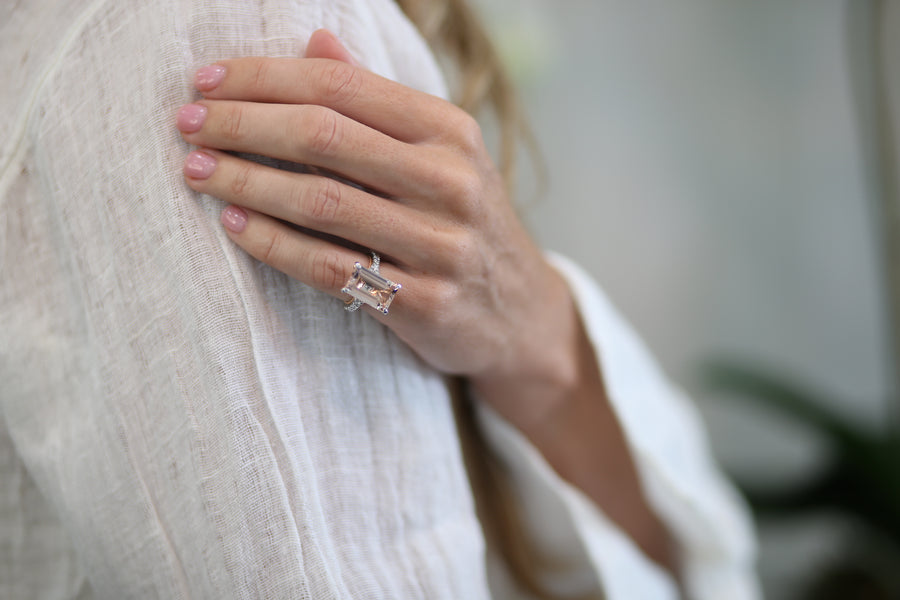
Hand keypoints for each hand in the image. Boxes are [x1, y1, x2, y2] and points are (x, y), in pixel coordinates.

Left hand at [177, 31, 674, 568]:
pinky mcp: (422, 303)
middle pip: (325, 137)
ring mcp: (440, 245)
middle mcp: (450, 182)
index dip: (265, 78)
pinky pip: (330, 268)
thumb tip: (314, 43)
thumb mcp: (440, 153)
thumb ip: (378, 101)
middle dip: (243, 124)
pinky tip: (236, 228)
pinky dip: (275, 246)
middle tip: (187, 124)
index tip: (207, 81)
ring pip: (322, 202)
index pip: (341, 87)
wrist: (519, 311)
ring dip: (247, 183)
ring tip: (198, 170)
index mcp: (450, 132)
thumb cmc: (464, 221)